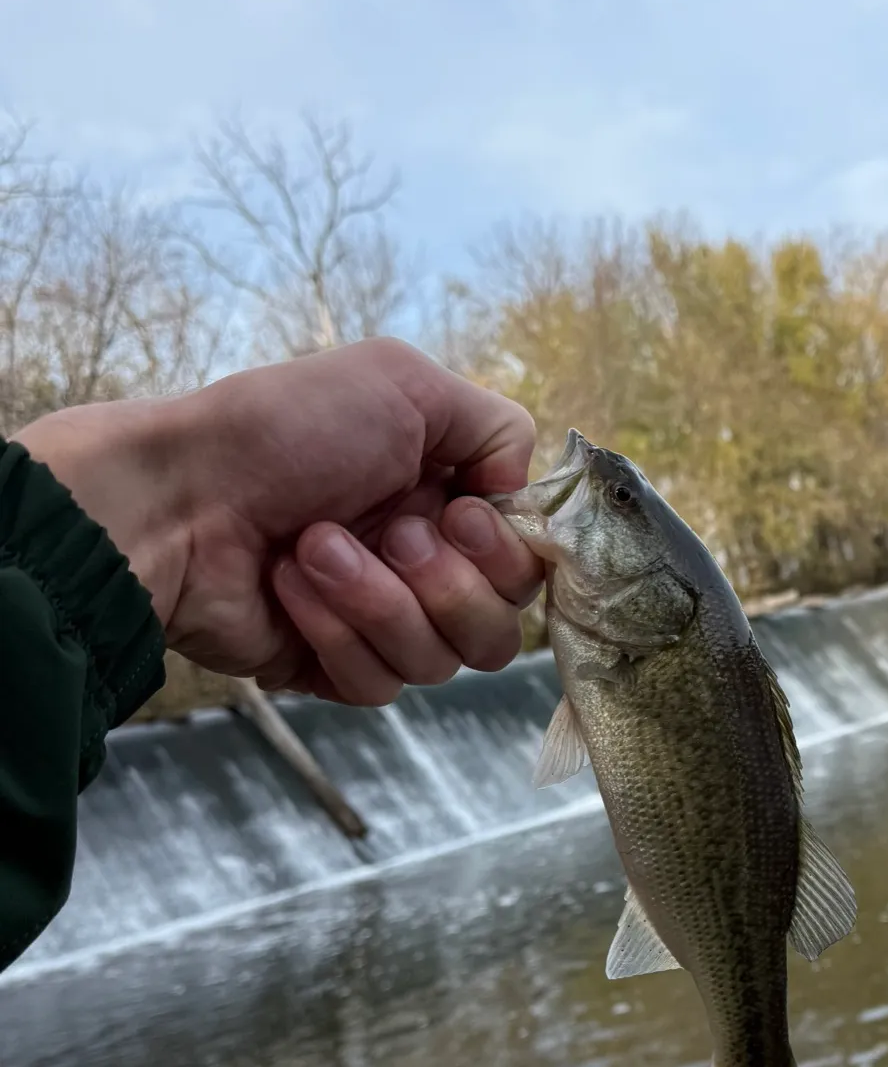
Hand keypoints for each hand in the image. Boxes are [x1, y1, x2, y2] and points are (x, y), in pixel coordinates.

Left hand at [14, 338, 543, 704]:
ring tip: (314, 548)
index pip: (529, 567)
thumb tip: (521, 491)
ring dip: (379, 601)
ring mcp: (381, 622)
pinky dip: (336, 631)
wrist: (178, 499)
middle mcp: (425, 566)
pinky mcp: (334, 669)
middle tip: (388, 532)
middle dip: (446, 583)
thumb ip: (498, 427)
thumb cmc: (285, 432)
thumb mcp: (404, 382)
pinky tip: (289, 586)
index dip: (507, 556)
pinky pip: (379, 684)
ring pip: (441, 662)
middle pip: (500, 628)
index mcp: (449, 502)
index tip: (459, 514)